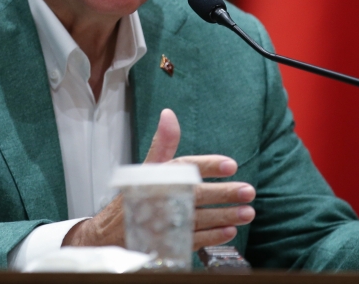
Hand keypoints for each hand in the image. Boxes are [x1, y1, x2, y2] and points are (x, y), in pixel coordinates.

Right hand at [63, 108, 255, 248]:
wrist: (109, 233)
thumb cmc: (134, 196)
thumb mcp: (146, 167)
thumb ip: (162, 143)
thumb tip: (169, 114)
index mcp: (156, 177)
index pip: (184, 168)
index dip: (208, 166)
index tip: (231, 165)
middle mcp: (160, 200)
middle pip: (196, 196)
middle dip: (224, 194)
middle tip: (249, 191)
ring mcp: (163, 224)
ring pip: (200, 220)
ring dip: (225, 217)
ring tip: (248, 212)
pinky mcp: (166, 244)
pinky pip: (192, 241)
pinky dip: (212, 237)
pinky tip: (229, 231)